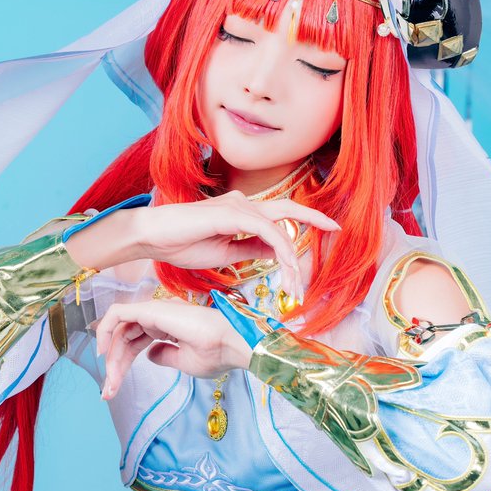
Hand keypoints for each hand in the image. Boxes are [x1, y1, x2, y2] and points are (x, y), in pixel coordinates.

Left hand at [94, 299, 252, 399]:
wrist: (232, 345)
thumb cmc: (217, 354)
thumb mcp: (185, 362)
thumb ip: (164, 356)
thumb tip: (149, 355)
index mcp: (168, 326)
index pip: (135, 342)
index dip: (122, 364)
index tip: (113, 388)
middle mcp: (158, 316)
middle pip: (125, 338)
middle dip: (114, 365)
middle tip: (108, 392)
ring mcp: (153, 311)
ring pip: (119, 329)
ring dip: (110, 357)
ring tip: (110, 382)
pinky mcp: (149, 309)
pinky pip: (116, 314)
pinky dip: (104, 330)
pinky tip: (102, 352)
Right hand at [131, 192, 339, 306]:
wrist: (153, 238)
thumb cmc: (182, 245)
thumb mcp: (226, 253)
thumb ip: (252, 249)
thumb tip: (277, 252)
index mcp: (241, 213)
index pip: (279, 215)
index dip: (304, 220)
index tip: (327, 228)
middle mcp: (243, 205)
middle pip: (287, 209)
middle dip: (314, 219)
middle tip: (337, 229)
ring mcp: (238, 207)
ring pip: (279, 229)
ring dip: (292, 259)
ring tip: (296, 285)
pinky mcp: (232, 214)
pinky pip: (267, 231)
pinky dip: (281, 251)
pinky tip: (286, 268)